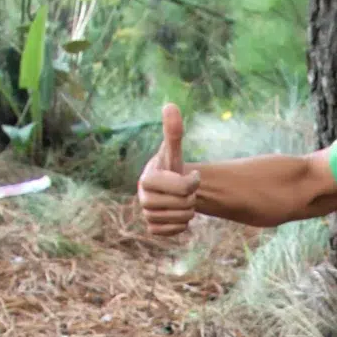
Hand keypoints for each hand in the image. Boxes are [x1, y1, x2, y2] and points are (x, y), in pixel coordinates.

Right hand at [137, 102, 199, 237]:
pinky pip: (178, 231)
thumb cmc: (170, 166)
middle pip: (185, 205)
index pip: (184, 188)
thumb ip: (173, 131)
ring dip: (188, 210)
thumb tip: (170, 105)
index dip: (193, 182)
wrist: (166, 187)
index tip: (190, 176)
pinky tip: (175, 212)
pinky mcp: (153, 229)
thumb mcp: (173, 150)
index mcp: (147, 179)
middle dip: (191, 197)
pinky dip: (183, 224)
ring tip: (180, 200)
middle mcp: (143, 199)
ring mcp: (147, 216)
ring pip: (183, 219)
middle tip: (183, 190)